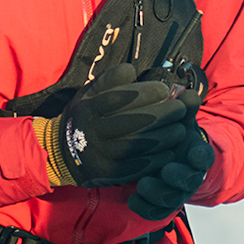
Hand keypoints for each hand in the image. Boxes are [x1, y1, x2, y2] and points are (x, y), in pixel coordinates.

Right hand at [38, 63, 186, 187]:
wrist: (63, 152)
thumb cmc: (85, 116)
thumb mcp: (89, 93)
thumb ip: (110, 79)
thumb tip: (131, 69)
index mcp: (87, 109)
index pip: (117, 98)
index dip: (143, 93)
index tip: (164, 89)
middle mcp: (91, 132)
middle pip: (131, 122)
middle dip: (161, 115)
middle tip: (181, 109)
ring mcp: (99, 155)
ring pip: (137, 145)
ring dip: (163, 138)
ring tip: (181, 129)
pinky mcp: (108, 173)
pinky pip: (136, 166)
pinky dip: (156, 159)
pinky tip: (170, 150)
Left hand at [127, 113, 214, 220]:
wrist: (170, 155)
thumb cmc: (173, 133)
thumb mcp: (180, 119)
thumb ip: (184, 108)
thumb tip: (189, 94)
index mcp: (196, 153)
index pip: (204, 156)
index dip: (201, 157)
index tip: (194, 154)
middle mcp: (190, 175)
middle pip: (190, 181)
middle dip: (179, 177)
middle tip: (166, 170)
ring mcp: (177, 191)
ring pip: (172, 200)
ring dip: (158, 194)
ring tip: (142, 184)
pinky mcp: (162, 203)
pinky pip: (156, 212)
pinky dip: (145, 208)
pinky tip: (132, 198)